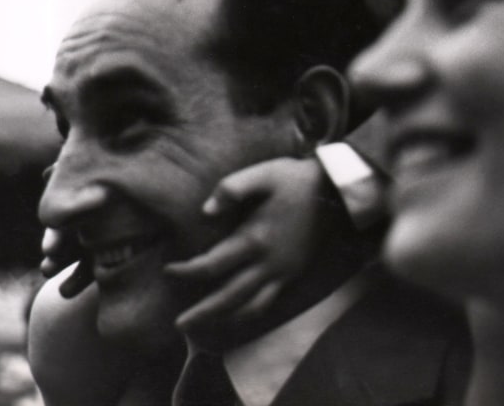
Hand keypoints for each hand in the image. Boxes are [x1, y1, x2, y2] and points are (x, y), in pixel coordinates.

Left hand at [166, 156, 326, 333]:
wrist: (335, 193)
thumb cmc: (295, 181)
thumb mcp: (263, 174)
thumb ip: (231, 189)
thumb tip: (205, 212)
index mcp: (254, 239)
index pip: (212, 265)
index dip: (187, 271)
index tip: (168, 271)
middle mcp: (268, 264)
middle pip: (228, 297)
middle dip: (202, 312)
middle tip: (178, 325)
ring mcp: (282, 273)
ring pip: (250, 307)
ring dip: (224, 319)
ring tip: (204, 328)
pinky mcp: (293, 274)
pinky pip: (268, 303)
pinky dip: (249, 314)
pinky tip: (238, 315)